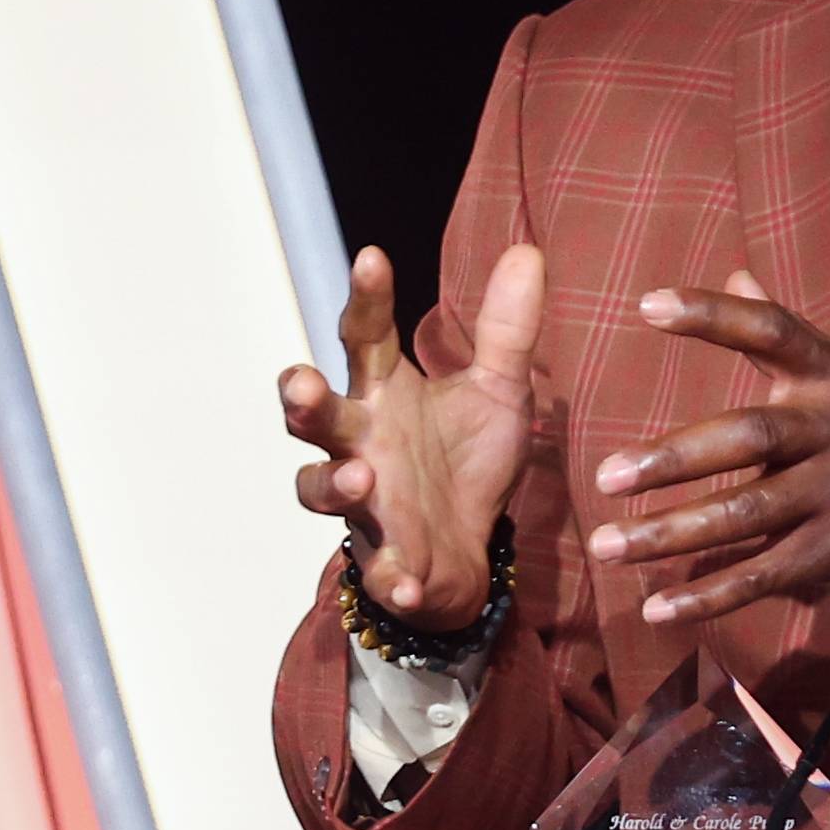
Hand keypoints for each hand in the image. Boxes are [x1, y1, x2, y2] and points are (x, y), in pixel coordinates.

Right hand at [280, 242, 543, 629]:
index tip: (372, 257)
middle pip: (315, 417)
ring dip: (333, 484)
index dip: (365, 298)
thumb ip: (507, 329)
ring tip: (361, 478)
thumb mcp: (499, 389)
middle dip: (302, 402)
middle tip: (300, 384)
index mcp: (385, 393)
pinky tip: (406, 579)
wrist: (469, 553)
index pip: (364, 335)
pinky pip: (380, 568)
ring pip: (322, 489)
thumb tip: (528, 249)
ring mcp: (367, 503)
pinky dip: (389, 575)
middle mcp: (362, 442)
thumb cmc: (466, 461)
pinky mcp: (386, 559)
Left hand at [589, 270, 829, 625]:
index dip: (712, 317)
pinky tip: (656, 608)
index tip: (647, 304)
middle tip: (607, 476)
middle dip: (674, 459)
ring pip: (744, 514)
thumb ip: (788, 333)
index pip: (771, 332)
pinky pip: (761, 575)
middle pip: (747, 437)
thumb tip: (738, 275)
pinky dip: (707, 597)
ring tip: (608, 546)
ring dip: (670, 534)